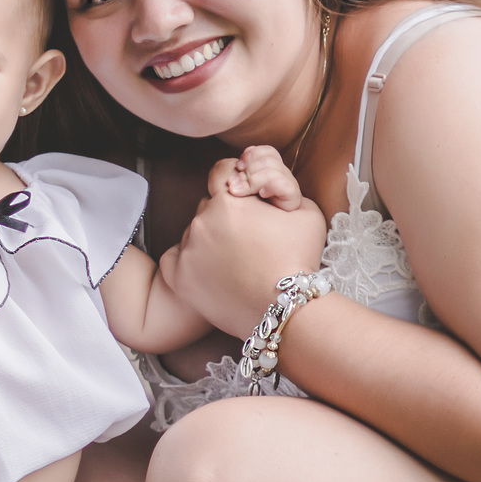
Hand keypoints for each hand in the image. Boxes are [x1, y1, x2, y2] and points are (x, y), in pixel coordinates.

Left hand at [163, 158, 327, 338]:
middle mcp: (202, 221)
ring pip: (193, 233)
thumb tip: (260, 182)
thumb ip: (280, 185)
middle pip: (208, 206)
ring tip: (234, 262)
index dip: (234, 182)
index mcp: (229, 200)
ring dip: (209, 240)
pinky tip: (210, 271)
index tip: (245, 199)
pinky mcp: (179, 278)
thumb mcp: (305, 210)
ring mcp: (188, 250)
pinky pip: (175, 258)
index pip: (220, 171)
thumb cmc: (299, 260)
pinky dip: (188, 262)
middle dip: (225, 216)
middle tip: (247, 240)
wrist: (286, 309)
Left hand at [223, 144, 302, 211]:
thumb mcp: (241, 192)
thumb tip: (231, 181)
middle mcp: (283, 175)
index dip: (251, 155)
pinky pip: (282, 184)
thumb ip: (238, 180)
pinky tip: (262, 195)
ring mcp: (289, 186)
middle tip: (234, 186)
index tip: (239, 167)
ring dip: (253, 181)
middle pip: (268, 159)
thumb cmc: (253, 214)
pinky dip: (269, 187)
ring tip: (242, 192)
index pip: (266, 151)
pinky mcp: (293, 198)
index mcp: (272, 170)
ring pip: (272, 170)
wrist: (272, 233)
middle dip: (248, 171)